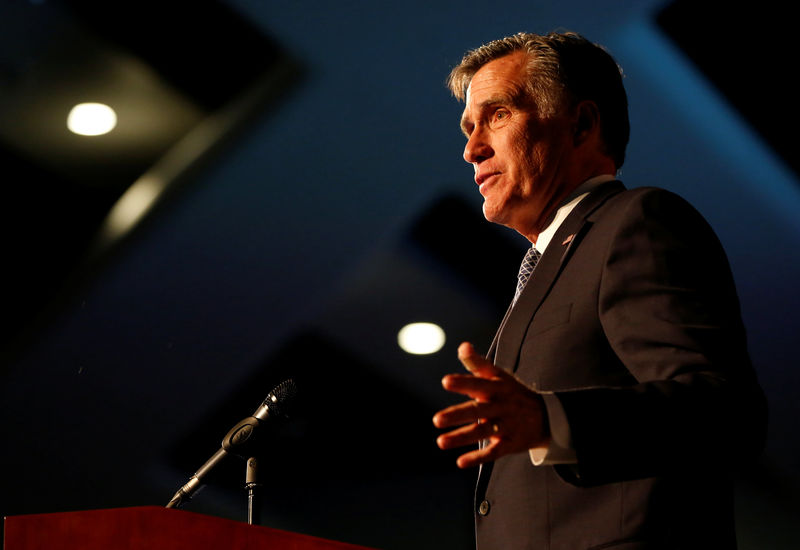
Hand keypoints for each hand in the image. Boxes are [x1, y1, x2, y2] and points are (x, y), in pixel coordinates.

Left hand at [432, 342, 548, 467]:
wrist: (547, 416)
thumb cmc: (513, 392)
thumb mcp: (498, 375)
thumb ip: (477, 363)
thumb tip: (463, 346)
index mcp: (497, 388)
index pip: (478, 383)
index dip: (463, 383)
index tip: (446, 381)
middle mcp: (501, 406)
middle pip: (478, 411)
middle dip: (457, 415)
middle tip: (436, 420)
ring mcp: (506, 426)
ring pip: (483, 432)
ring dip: (462, 438)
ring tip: (441, 442)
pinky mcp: (510, 444)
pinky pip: (494, 452)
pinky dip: (478, 458)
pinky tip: (461, 462)